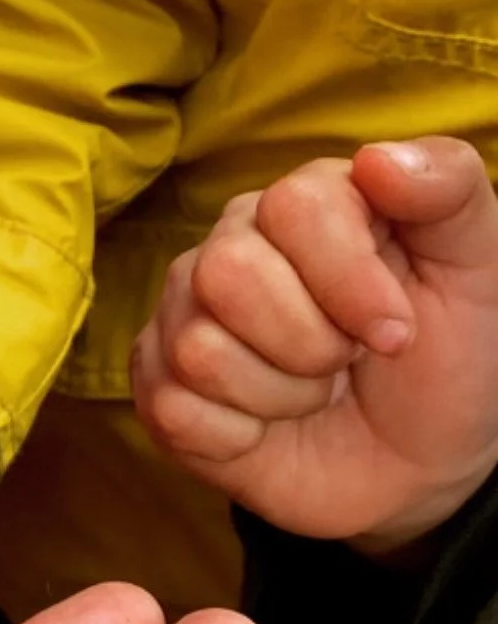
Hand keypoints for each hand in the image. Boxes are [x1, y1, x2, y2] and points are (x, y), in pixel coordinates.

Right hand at [132, 138, 497, 550]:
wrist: (413, 463)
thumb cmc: (440, 356)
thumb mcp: (477, 267)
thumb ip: (447, 190)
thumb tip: (377, 160)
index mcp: (301, 206)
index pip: (292, 207)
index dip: (348, 279)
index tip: (395, 332)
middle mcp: (227, 250)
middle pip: (226, 274)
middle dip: (309, 342)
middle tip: (344, 363)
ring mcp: (180, 320)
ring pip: (199, 350)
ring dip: (280, 394)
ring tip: (309, 394)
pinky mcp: (157, 389)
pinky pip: (175, 410)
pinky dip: (238, 436)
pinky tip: (263, 428)